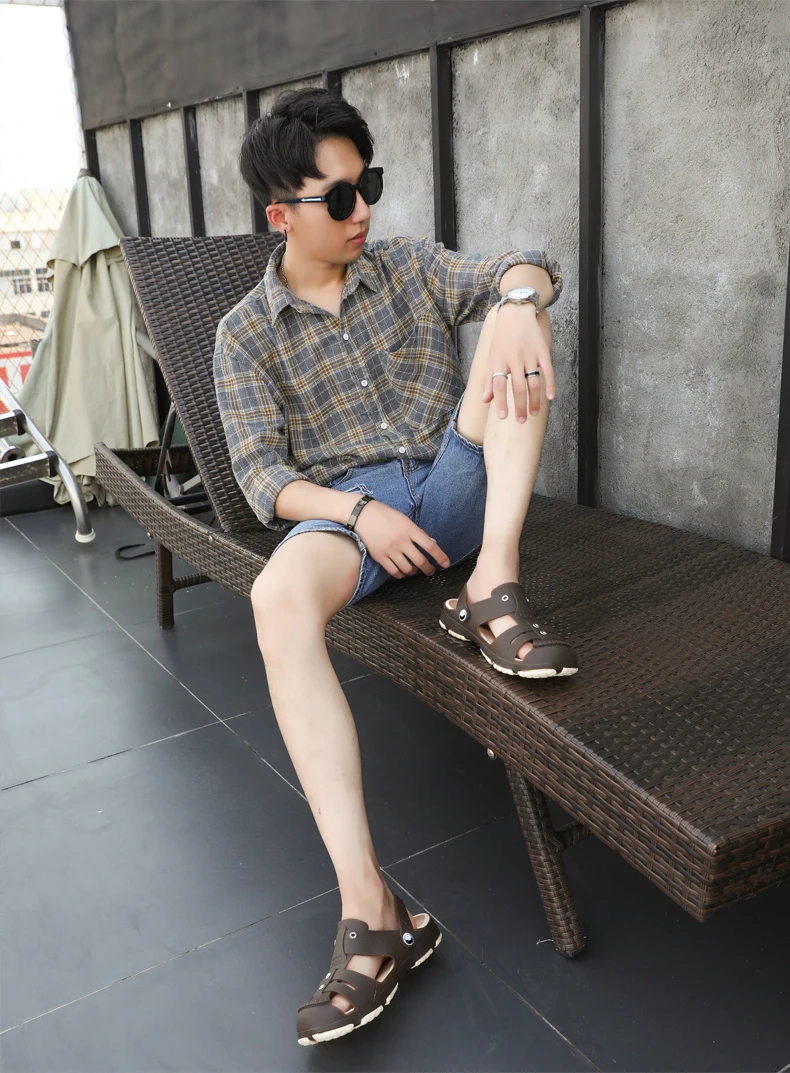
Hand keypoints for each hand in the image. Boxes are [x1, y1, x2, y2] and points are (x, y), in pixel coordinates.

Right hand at [353, 500, 450, 578]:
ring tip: (415, 570)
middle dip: (428, 569)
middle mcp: (401, 540)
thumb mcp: (404, 519)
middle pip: (420, 561)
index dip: (440, 557)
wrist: (362, 515)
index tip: (446, 564)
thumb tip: (432, 544)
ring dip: (414, 572)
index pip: (430, 546)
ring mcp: (390, 549)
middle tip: (430, 571)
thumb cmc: (385, 515)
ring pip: (408, 569)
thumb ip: (417, 533)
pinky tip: (402, 572)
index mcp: (409, 529)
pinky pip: (394, 571)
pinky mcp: (379, 556)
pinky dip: (401, 574)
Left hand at [482, 304, 555, 422]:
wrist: (516, 313)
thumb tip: (485, 400)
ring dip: (534, 400)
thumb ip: (488, 379)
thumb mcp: (491, 356)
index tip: (503, 416)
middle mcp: (514, 358)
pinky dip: (550, 385)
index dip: (501, 401)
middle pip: (518, 387)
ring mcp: (530, 355)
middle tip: (520, 421)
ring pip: (533, 382)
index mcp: (499, 360)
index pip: (499, 385)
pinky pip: (548, 371)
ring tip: (533, 413)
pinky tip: (550, 397)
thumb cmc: (502, 338)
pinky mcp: (543, 351)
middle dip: (519, 406)